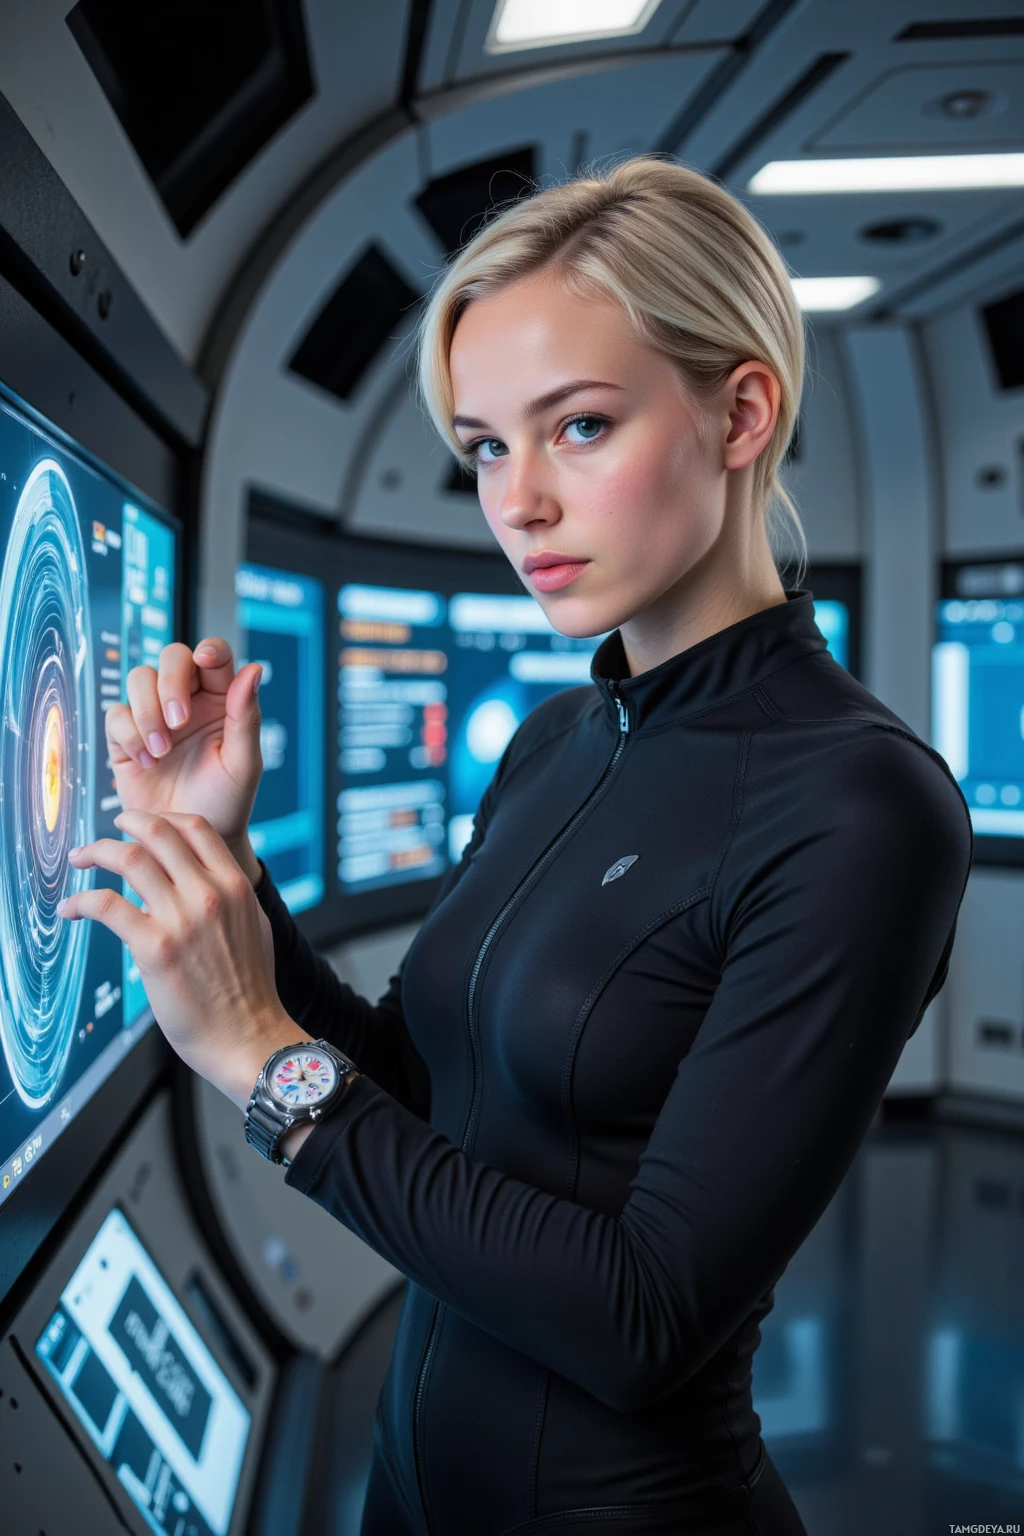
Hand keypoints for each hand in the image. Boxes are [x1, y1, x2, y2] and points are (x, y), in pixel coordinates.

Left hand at [59, 810, 305, 1107]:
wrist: (249, 1035)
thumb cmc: (251, 990)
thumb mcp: (253, 927)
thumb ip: (230, 898)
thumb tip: (206, 882)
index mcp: (235, 886)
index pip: (195, 827)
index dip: (162, 818)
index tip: (142, 824)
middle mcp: (209, 894)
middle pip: (158, 832)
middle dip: (125, 822)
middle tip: (109, 831)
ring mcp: (181, 919)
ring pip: (129, 859)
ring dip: (96, 852)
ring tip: (81, 858)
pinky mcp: (155, 947)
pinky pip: (106, 906)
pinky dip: (80, 901)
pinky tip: (70, 909)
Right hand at [107, 639, 263, 883]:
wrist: (190, 844)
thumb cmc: (227, 802)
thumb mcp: (243, 764)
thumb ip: (246, 717)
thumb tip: (254, 669)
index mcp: (222, 700)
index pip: (215, 656)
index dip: (209, 649)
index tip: (206, 659)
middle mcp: (187, 700)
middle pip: (171, 657)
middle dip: (170, 682)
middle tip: (178, 723)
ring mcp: (154, 715)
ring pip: (138, 679)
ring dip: (147, 711)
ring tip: (162, 751)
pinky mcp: (126, 736)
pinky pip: (116, 714)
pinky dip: (129, 734)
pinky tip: (147, 762)